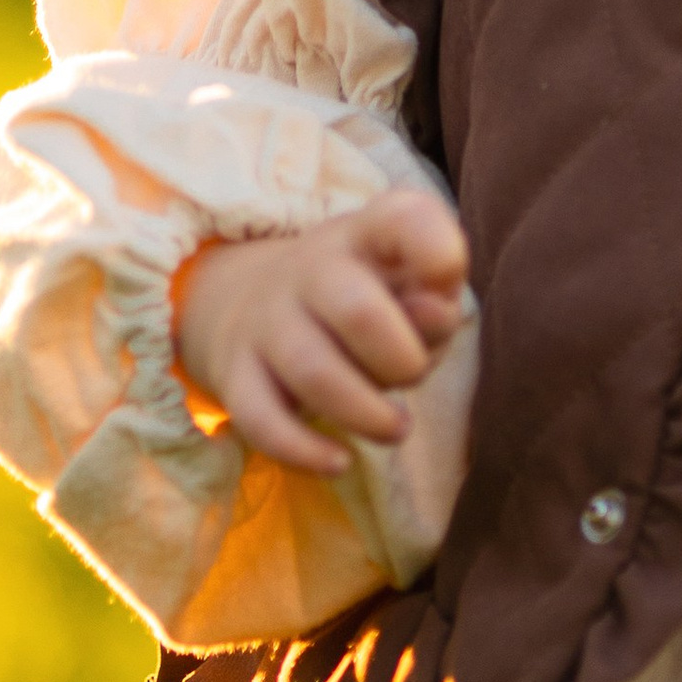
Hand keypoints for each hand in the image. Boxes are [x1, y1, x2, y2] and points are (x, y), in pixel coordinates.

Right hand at [172, 195, 469, 476]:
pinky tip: (341, 462)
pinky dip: (304, 451)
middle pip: (358, 311)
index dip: (439, 255)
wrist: (256, 297)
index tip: (444, 285)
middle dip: (402, 361)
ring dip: (366, 414)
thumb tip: (436, 315)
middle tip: (412, 376)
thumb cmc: (366, 296)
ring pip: (312, 372)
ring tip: (395, 428)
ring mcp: (267, 319)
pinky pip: (261, 419)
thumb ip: (436, 297)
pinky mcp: (236, 374)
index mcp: (368, 233)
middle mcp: (313, 267)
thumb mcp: (410, 282)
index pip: (405, 220)